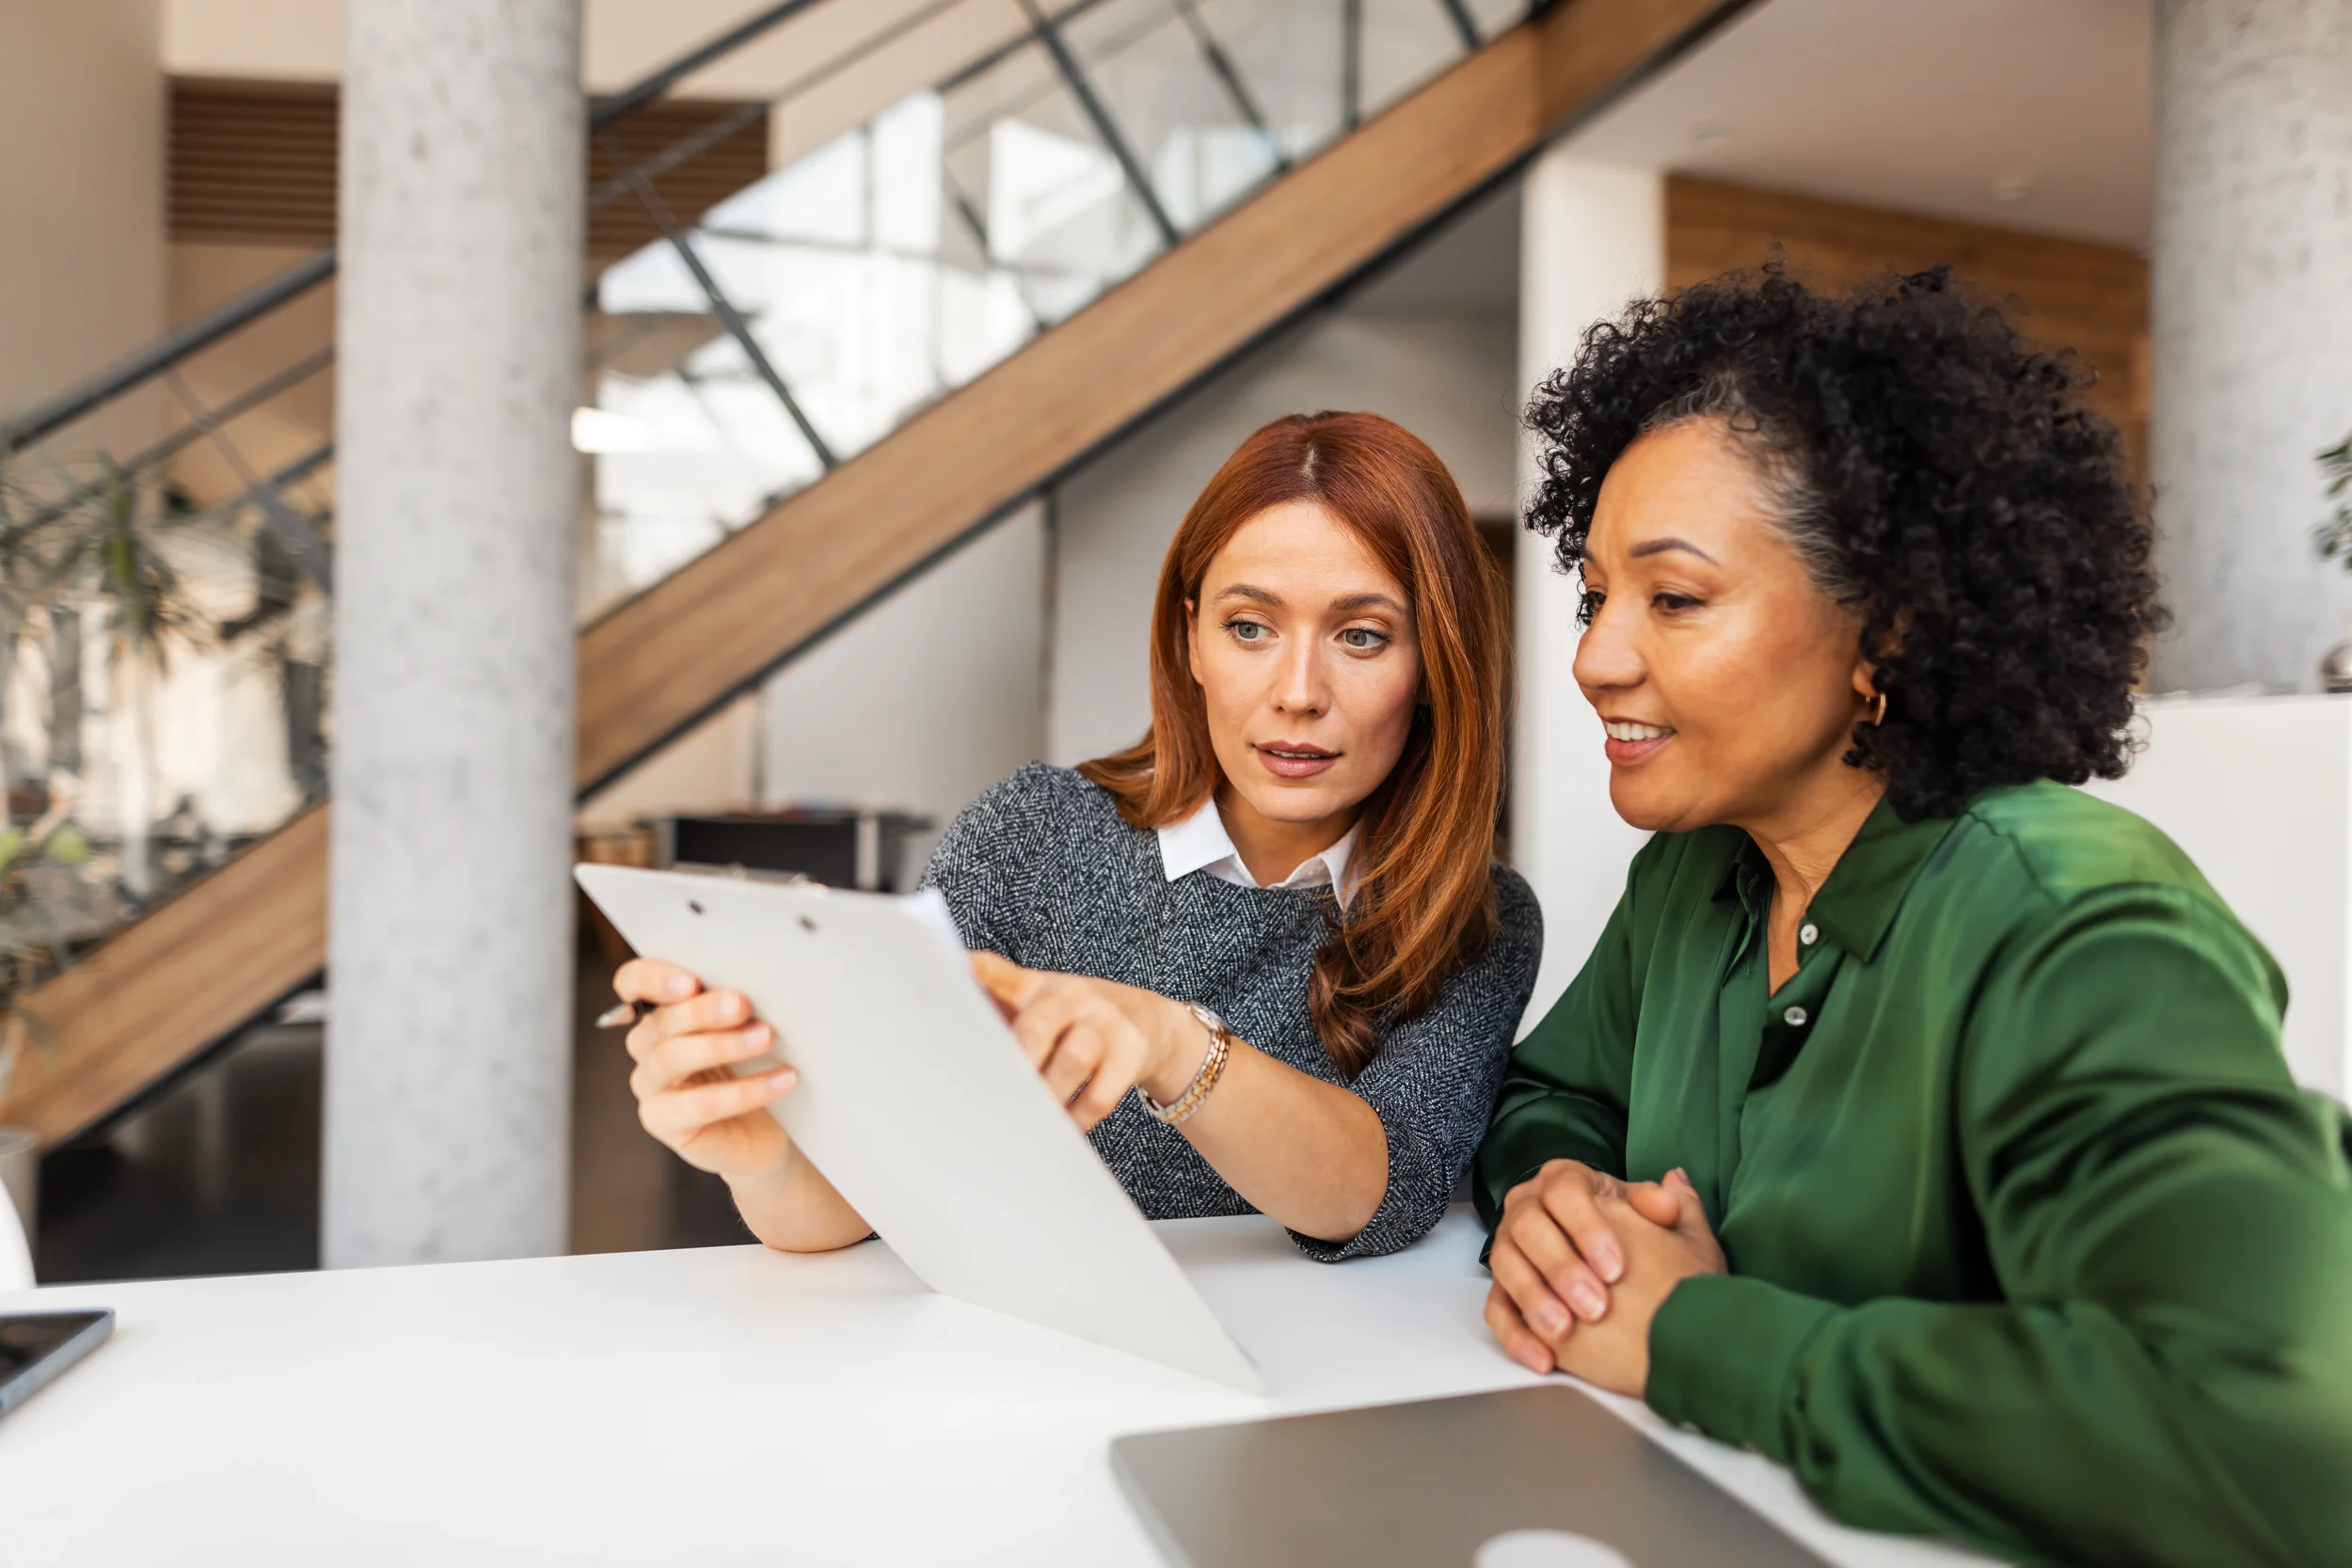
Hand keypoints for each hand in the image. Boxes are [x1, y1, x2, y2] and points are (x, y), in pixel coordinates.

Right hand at [613, 958, 796, 1178]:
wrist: (766, 1128)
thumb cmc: (756, 1064)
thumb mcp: (747, 1025)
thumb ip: (736, 1002)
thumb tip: (759, 980)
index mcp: (661, 1010)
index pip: (633, 982)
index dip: (653, 978)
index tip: (691, 981)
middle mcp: (647, 1046)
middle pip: (659, 1022)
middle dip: (702, 1011)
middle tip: (743, 1004)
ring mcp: (650, 1086)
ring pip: (671, 1059)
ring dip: (722, 1046)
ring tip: (766, 1037)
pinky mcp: (663, 1122)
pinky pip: (697, 1105)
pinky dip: (744, 1092)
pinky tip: (781, 1080)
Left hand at [969, 952, 1204, 1130]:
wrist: (1147, 1020)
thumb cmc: (1072, 1018)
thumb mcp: (1038, 1002)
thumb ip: (995, 1007)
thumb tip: (944, 1018)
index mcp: (1039, 986)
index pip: (1004, 976)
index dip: (982, 975)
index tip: (960, 973)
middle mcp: (1073, 997)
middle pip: (1040, 1022)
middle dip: (1017, 1058)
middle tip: (995, 1090)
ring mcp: (1106, 1023)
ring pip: (1074, 1060)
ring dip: (1046, 1095)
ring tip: (1026, 1120)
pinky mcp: (1132, 1054)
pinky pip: (1100, 1095)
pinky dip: (1076, 1119)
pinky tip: (1061, 1129)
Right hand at [1485, 1163, 1723, 1386]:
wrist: (1623, 1274)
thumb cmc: (1640, 1242)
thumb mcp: (1663, 1222)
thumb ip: (1669, 1207)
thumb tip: (1670, 1198)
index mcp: (1563, 1180)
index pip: (1564, 1192)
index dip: (1587, 1229)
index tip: (1617, 1269)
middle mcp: (1528, 1206)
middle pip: (1527, 1225)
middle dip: (1560, 1267)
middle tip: (1595, 1306)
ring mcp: (1509, 1246)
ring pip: (1507, 1265)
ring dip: (1534, 1299)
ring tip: (1564, 1332)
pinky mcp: (1502, 1288)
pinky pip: (1496, 1309)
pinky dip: (1517, 1336)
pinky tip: (1545, 1359)